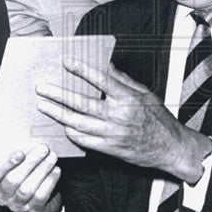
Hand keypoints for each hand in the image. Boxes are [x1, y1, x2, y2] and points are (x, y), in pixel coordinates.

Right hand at [0, 145, 61, 211]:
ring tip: (52, 157)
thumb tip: (25, 138)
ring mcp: (17, 205)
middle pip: (13, 180)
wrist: (39, 199)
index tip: (20, 152)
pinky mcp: (33, 209)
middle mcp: (3, 196)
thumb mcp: (16, 165)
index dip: (6, 163)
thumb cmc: (25, 175)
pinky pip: (41, 196)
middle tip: (43, 148)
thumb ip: (17, 155)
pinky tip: (56, 170)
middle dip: (30, 163)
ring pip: (27, 189)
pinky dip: (49, 182)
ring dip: (41, 170)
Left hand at [36, 58, 210, 182]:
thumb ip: (124, 80)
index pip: (100, 79)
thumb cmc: (158, 118)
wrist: (169, 147)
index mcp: (128, 98)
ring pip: (78, 123)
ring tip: (44, 106)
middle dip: (58, 95)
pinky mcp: (110, 149)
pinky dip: (71, 132)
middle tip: (42, 88)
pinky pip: (84, 141)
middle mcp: (118, 115)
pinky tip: (62, 125)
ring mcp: (112, 134)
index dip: (82, 70)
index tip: (66, 62)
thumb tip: (106, 65)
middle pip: (82, 103)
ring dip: (58, 114)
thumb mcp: (145, 93)